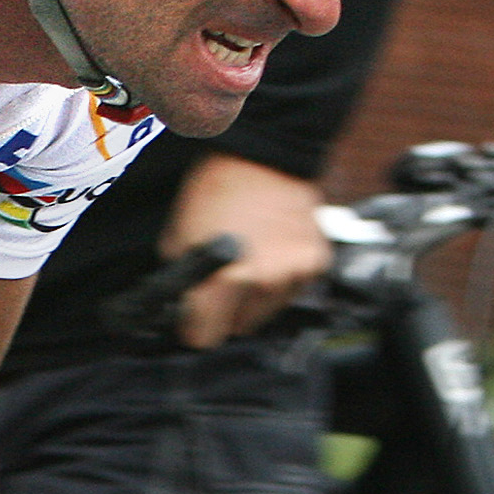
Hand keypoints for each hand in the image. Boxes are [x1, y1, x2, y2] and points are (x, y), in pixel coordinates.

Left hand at [162, 152, 330, 347]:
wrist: (264, 155)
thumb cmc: (218, 188)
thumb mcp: (178, 235)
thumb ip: (178, 278)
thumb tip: (181, 302)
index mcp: (224, 281)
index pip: (205, 338)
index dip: (195, 327)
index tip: (194, 317)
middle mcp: (262, 283)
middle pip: (239, 328)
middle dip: (227, 311)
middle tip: (222, 281)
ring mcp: (293, 275)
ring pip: (268, 312)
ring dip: (257, 296)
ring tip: (249, 259)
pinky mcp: (315, 264)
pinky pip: (294, 290)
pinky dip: (283, 279)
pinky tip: (272, 251)